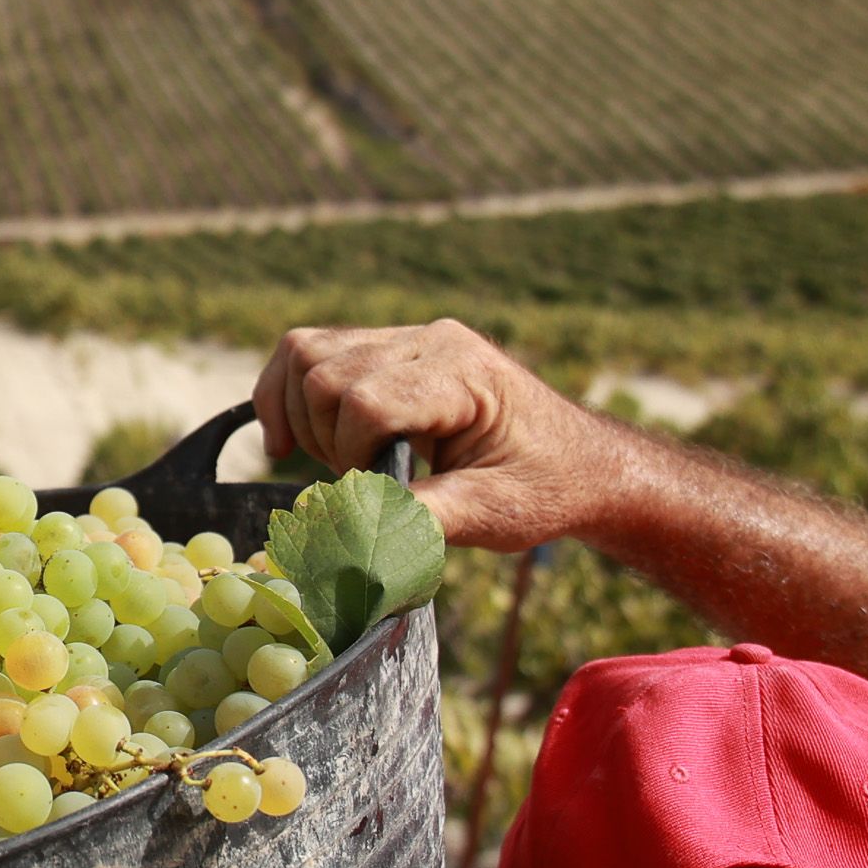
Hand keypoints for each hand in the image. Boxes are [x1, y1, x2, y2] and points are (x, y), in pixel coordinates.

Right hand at [253, 322, 629, 554]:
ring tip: (343, 462)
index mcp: (463, 371)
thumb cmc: (545, 489)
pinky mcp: (389, 348)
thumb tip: (349, 531)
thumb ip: (424, 519)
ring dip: (302, 417)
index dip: (353, 455)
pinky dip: (287, 395)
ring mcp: (408, 336)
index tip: (380, 493)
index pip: (366, 399)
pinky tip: (293, 439)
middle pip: (324, 373)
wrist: (579, 464)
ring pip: (306, 354)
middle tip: (366, 482)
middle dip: (326, 439)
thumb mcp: (495, 514)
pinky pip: (310, 352)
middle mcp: (431, 338)